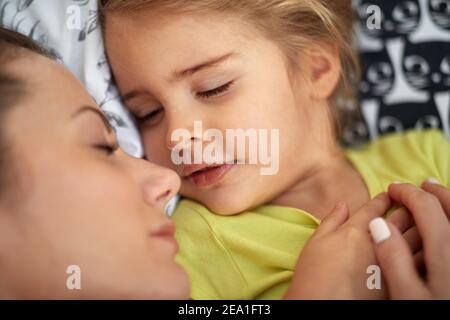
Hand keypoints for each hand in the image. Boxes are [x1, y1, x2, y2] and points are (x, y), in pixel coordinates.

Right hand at [285, 192, 418, 298]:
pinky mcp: (398, 283)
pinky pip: (420, 260)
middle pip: (403, 217)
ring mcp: (392, 264)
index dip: (384, 198)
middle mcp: (378, 244)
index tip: (389, 195)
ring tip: (418, 221)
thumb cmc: (314, 276)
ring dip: (419, 225)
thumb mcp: (315, 243)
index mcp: (357, 230)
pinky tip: (421, 248)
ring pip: (417, 237)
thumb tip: (343, 204)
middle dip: (407, 206)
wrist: (322, 307)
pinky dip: (422, 249)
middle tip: (407, 202)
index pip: (377, 207)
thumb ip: (331, 221)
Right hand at [369, 179, 449, 298]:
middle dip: (430, 191)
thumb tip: (379, 225)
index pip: (425, 207)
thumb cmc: (435, 315)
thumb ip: (392, 258)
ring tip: (436, 194)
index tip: (391, 189)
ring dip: (449, 199)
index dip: (406, 193)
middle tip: (415, 187)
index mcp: (445, 250)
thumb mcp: (407, 295)